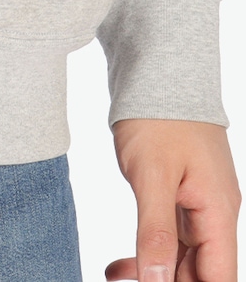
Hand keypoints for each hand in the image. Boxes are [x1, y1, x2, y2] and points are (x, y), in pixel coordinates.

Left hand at [105, 118, 240, 281]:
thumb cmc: (157, 117)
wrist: (154, 72)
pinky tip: (119, 261)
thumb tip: (157, 281)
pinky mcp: (178, 191)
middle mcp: (214, 212)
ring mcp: (197, 202)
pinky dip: (148, 248)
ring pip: (183, 255)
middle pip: (201, 271)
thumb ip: (155, 231)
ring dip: (154, 269)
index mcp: (217, 213)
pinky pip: (170, 233)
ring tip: (115, 274)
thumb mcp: (151, 175)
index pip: (219, 277)